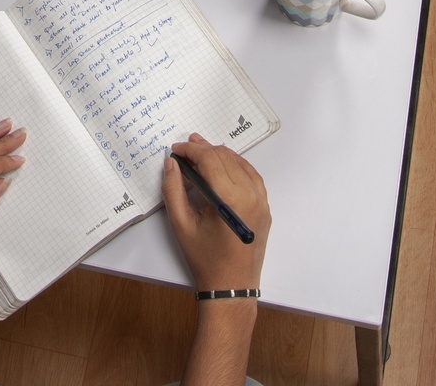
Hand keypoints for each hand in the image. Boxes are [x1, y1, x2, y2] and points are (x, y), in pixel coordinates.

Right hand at [162, 134, 269, 291]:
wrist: (231, 286)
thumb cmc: (205, 258)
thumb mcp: (181, 223)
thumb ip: (173, 189)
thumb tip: (170, 163)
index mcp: (230, 200)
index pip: (210, 160)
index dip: (191, 150)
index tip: (176, 149)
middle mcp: (250, 196)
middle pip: (225, 158)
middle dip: (203, 150)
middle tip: (184, 148)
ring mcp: (261, 202)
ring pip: (240, 164)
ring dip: (220, 155)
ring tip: (201, 151)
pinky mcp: (265, 208)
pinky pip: (252, 177)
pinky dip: (237, 166)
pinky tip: (223, 164)